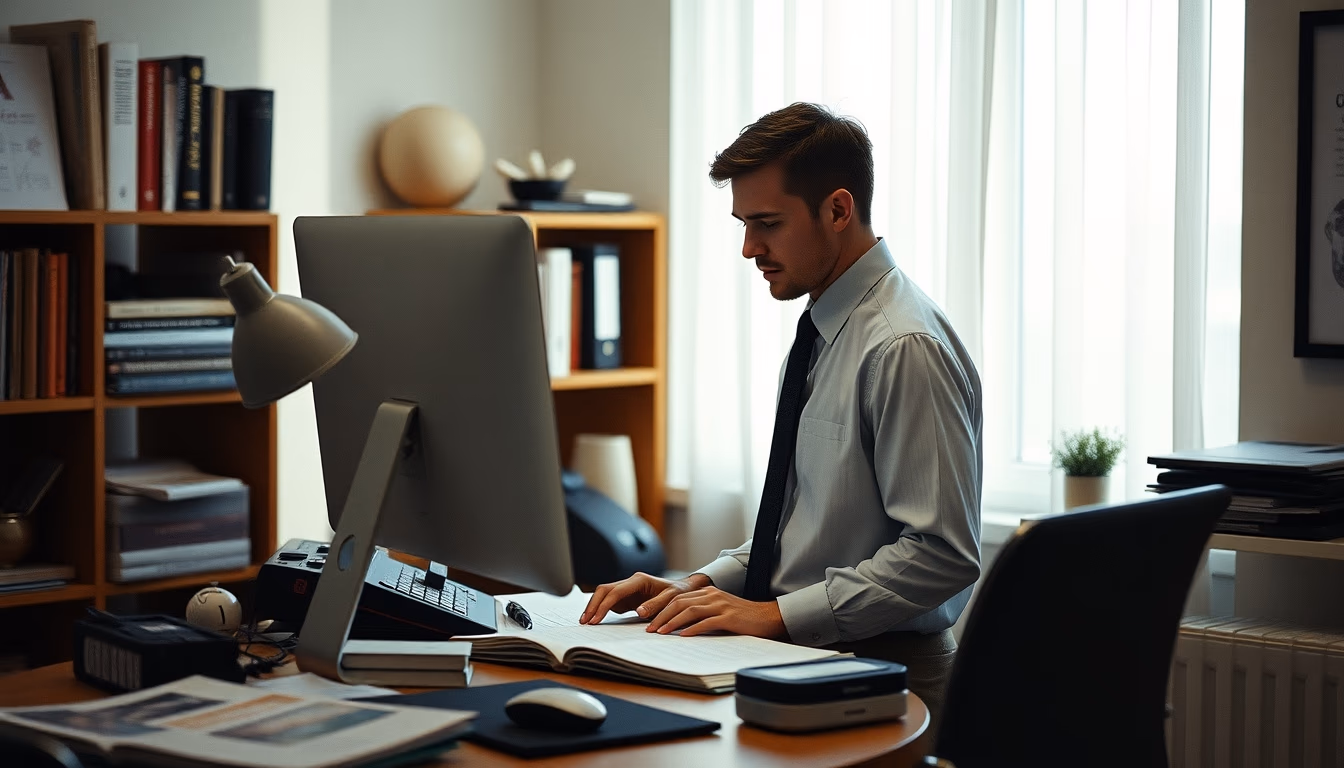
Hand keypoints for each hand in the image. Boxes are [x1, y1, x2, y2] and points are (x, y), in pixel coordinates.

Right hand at [580, 572, 712, 624]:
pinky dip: (600, 610)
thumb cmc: (679, 593)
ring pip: (604, 594)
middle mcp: (630, 582)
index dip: (603, 605)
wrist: (683, 590)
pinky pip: (609, 602)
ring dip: (594, 607)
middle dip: (593, 605)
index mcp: (639, 580)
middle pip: (604, 590)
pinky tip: (594, 620)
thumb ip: (657, 604)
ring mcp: (627, 589)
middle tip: (584, 622)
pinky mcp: (626, 597)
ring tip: (585, 622)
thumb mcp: (672, 599)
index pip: (615, 591)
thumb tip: (639, 611)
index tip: (595, 619)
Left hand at [645, 587, 786, 638]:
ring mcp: (721, 605)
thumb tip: (679, 627)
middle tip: (649, 628)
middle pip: (679, 602)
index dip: (661, 608)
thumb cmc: (743, 618)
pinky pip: (706, 622)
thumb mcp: (719, 611)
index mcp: (708, 592)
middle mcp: (712, 595)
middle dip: (661, 615)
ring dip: (672, 622)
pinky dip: (692, 629)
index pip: (678, 598)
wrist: (768, 617)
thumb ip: (701, 614)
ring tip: (660, 632)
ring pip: (689, 610)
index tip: (649, 620)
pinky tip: (682, 636)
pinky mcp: (729, 617)